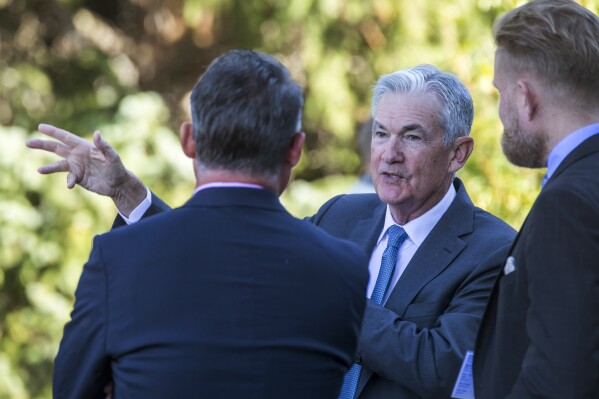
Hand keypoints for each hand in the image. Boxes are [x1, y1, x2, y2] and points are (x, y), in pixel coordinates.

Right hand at [27, 123, 146, 215]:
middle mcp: (77, 155)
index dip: (53, 132)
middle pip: (56, 148)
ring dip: (48, 168)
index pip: (65, 137)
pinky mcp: (78, 178)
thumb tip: (97, 133)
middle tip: (28, 143)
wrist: (118, 184)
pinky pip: (69, 178)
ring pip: (58, 164)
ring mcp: (76, 166)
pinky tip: (69, 184)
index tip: (40, 127)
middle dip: (42, 145)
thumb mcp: (112, 156)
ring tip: (39, 170)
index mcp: (83, 146)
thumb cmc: (117, 168)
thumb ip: (104, 146)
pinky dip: (68, 181)